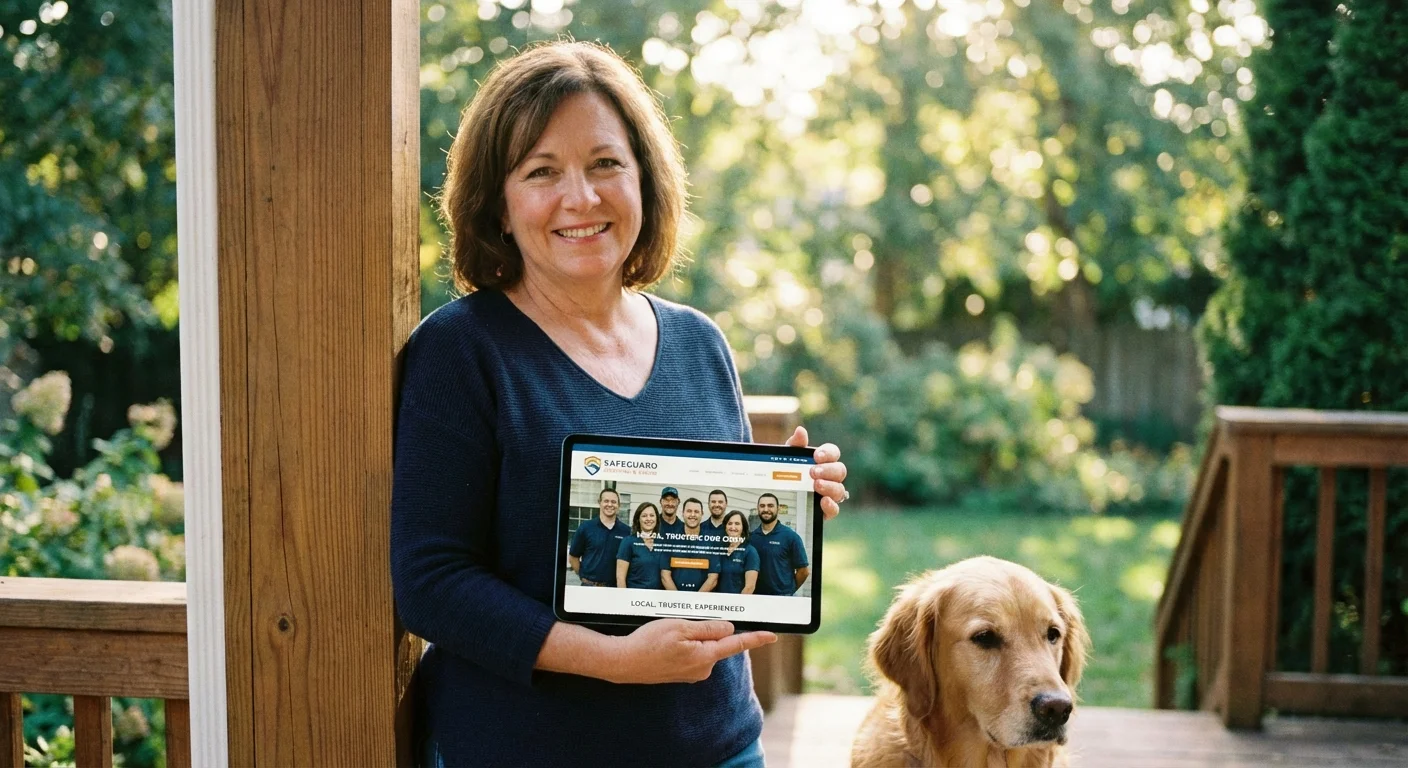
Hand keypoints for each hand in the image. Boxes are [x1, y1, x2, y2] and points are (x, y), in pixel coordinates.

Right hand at [607, 620, 776, 683]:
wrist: (624, 662)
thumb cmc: (648, 644)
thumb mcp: (680, 627)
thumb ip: (708, 628)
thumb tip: (728, 629)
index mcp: (705, 657)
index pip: (737, 644)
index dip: (756, 638)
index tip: (772, 636)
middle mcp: (703, 669)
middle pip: (716, 642)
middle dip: (704, 630)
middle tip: (677, 626)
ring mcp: (692, 673)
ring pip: (702, 647)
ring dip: (690, 637)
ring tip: (666, 637)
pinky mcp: (683, 673)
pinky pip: (692, 653)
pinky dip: (683, 645)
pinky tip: (665, 645)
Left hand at [786, 426, 847, 519]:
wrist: (775, 496)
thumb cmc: (785, 473)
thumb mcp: (786, 459)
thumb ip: (794, 445)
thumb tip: (800, 431)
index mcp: (822, 461)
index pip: (833, 453)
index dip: (828, 453)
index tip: (817, 456)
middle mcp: (829, 477)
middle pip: (840, 471)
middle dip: (828, 470)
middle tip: (813, 472)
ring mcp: (829, 494)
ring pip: (840, 490)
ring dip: (830, 486)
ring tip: (816, 485)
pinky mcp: (825, 511)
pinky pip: (835, 509)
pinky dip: (831, 505)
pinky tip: (823, 501)